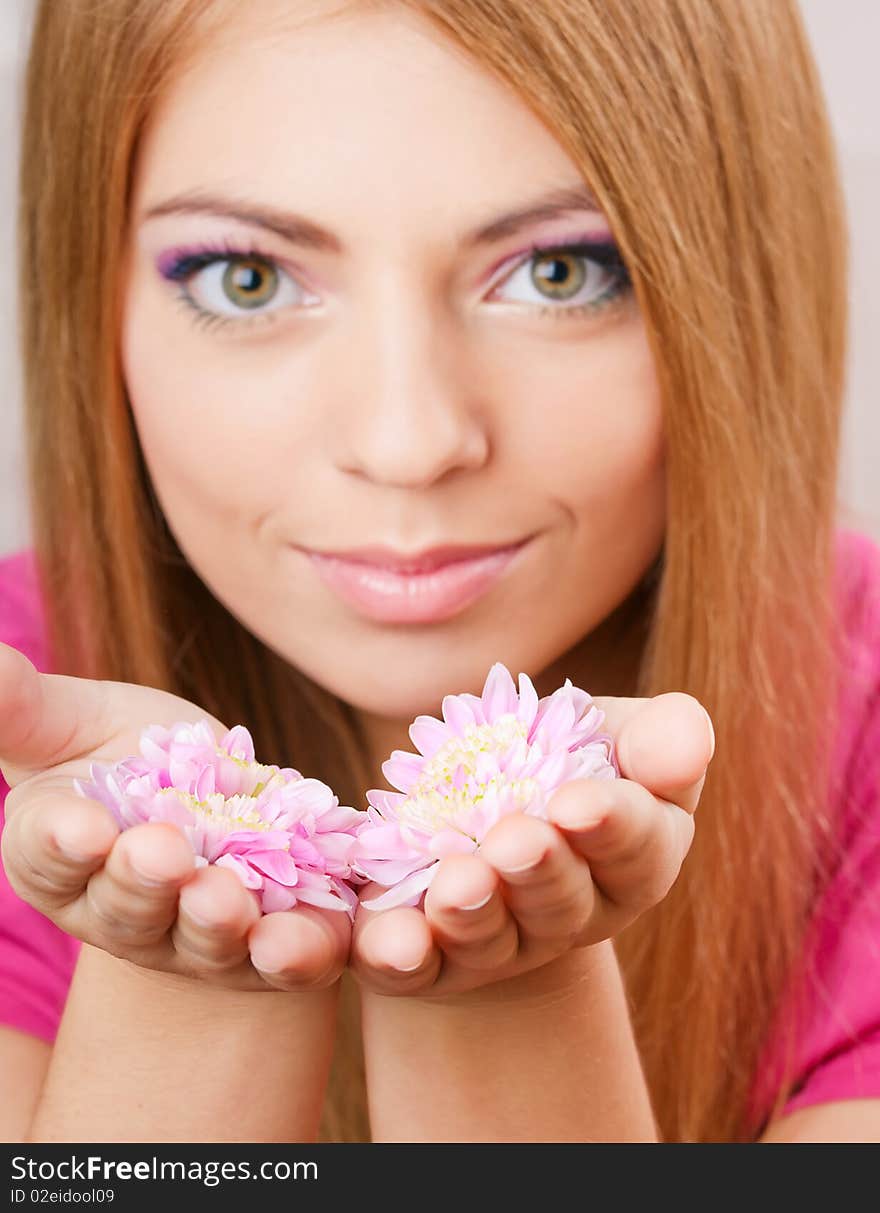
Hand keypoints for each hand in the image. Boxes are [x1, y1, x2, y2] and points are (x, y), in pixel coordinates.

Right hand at [0, 641, 347, 990]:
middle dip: (144, 883)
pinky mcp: (275, 942)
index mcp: (61, 864)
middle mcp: (124, 915)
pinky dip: (295, 952)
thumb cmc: (124, 753)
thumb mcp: (72, 722)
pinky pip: (287, 957)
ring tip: (224, 896)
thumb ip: (21, 707)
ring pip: (205, 940)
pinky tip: (302, 940)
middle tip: (161, 853)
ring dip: (215, 922)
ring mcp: (200, 938)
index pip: (50, 859)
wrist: (220, 790)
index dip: (62, 846)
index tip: (80, 826)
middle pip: (128, 909)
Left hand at [350, 691, 712, 997]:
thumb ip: (661, 739)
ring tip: (457, 880)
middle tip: (517, 839)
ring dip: (473, 913)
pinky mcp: (424, 957)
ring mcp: (496, 944)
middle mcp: (568, 915)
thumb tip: (687, 745)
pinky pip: (414, 967)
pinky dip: (401, 955)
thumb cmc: (561, 757)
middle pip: (562, 903)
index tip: (580, 801)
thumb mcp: (615, 734)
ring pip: (491, 939)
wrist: (477, 814)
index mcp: (630, 861)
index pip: (638, 852)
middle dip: (540, 872)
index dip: (613, 827)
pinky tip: (390, 939)